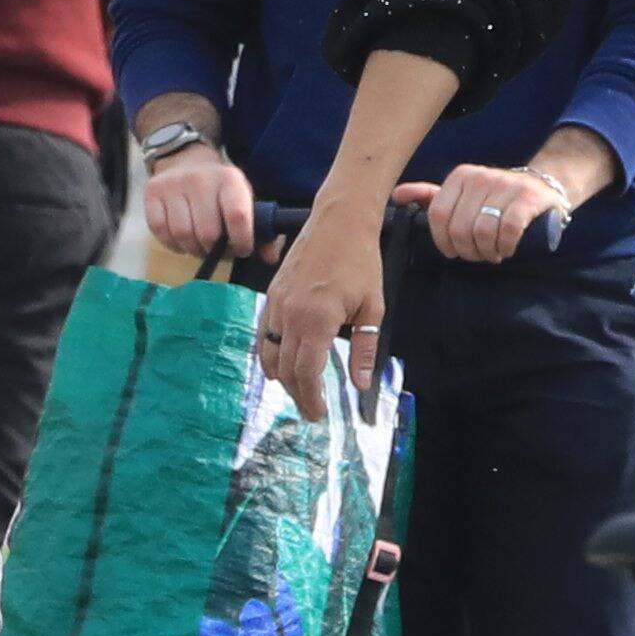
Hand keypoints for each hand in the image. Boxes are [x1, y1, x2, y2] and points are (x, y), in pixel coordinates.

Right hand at [140, 145, 259, 264]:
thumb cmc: (220, 189)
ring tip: (201, 246)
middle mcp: (199, 179)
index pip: (238, 217)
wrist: (184, 159)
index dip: (242, 241)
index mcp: (229, 179)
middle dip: (216, 251)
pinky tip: (183, 240)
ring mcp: (172, 185)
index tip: (242, 249)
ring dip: (194, 250)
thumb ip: (260, 229)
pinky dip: (173, 244)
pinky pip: (161, 231)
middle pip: (208, 233)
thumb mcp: (243, 198)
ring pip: (183, 235)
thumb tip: (270, 258)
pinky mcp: (151, 193)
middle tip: (219, 251)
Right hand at [259, 194, 388, 413]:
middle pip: (285, 368)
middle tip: (311, 411)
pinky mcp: (270, 294)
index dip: (311, 397)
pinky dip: (268, 354)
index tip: (319, 414)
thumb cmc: (361, 262)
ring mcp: (275, 302)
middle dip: (297, 394)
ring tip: (298, 391)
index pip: (306, 371)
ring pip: (269, 353)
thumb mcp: (372, 307)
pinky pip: (262, 333)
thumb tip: (361, 384)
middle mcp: (289, 313)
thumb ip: (364, 348)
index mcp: (316, 319)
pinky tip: (280, 365)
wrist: (339, 221)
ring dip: (282, 378)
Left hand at [407, 159, 575, 264]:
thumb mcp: (461, 193)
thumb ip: (429, 195)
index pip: (438, 215)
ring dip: (488, 252)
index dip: (443, 241)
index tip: (453, 251)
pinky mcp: (527, 198)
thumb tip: (395, 195)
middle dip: (468, 251)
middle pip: (460, 228)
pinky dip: (506, 245)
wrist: (542, 186)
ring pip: (483, 231)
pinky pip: (508, 229)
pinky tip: (507, 249)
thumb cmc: (495, 197)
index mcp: (460, 176)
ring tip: (493, 253)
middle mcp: (480, 177)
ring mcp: (505, 186)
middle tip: (477, 255)